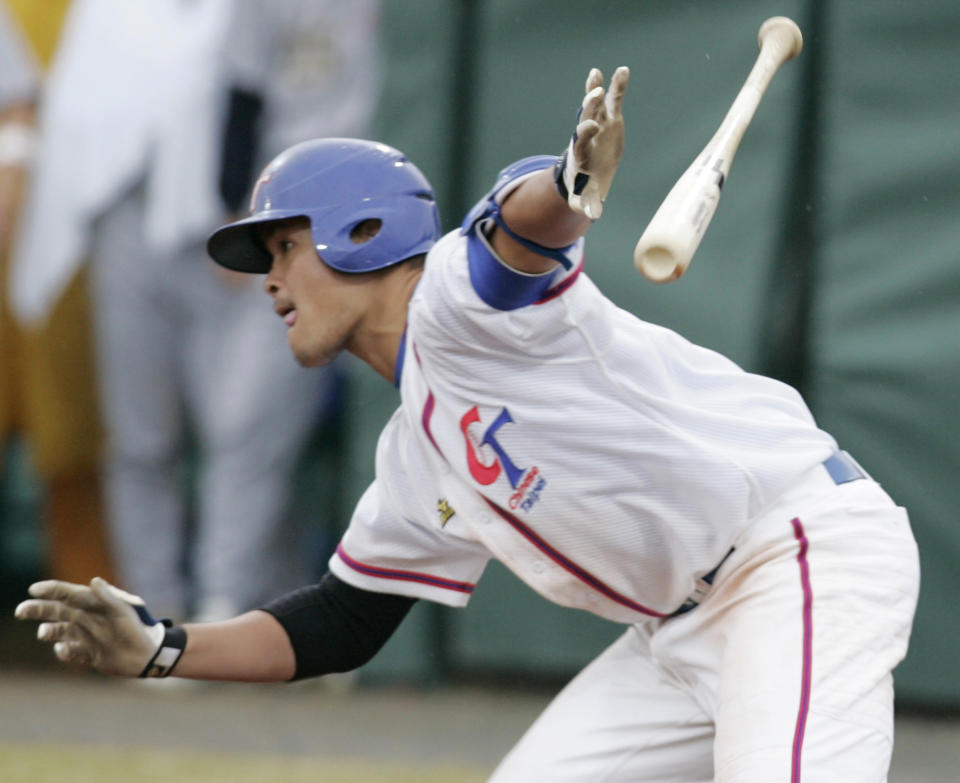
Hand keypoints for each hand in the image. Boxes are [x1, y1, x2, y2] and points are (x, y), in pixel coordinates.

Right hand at [14, 578, 166, 676]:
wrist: (148, 655)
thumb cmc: (137, 627)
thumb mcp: (124, 610)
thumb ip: (108, 596)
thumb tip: (93, 581)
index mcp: (95, 604)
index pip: (69, 593)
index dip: (51, 589)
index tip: (34, 589)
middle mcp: (88, 618)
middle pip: (57, 611)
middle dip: (38, 609)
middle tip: (21, 611)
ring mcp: (87, 636)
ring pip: (60, 632)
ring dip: (49, 631)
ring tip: (43, 633)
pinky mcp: (89, 654)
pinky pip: (70, 652)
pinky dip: (63, 652)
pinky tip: (61, 650)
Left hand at [557, 66, 629, 219]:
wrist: (583, 176)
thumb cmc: (585, 189)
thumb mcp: (586, 200)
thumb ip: (589, 205)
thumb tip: (594, 215)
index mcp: (581, 155)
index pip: (580, 142)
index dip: (584, 133)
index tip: (589, 126)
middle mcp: (587, 137)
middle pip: (586, 119)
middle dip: (589, 108)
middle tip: (594, 95)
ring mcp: (599, 125)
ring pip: (596, 106)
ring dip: (597, 91)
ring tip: (598, 74)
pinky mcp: (610, 120)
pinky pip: (613, 101)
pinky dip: (615, 87)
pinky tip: (622, 71)